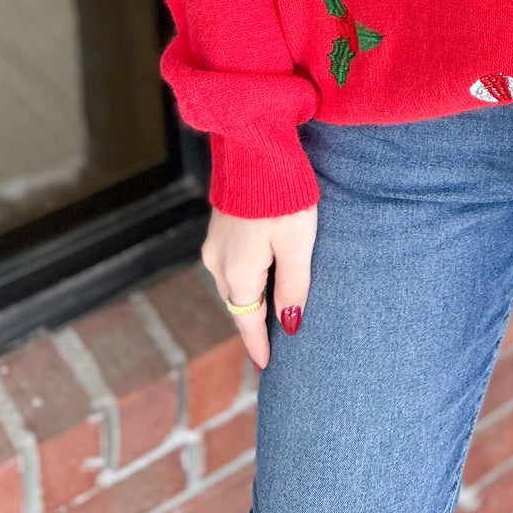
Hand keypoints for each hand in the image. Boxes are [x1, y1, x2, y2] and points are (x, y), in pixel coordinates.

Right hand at [202, 203, 317, 370]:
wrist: (254, 146)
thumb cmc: (282, 195)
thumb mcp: (297, 244)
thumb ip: (294, 285)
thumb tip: (289, 324)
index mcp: (238, 273)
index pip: (247, 320)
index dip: (258, 345)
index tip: (266, 366)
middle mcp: (219, 262)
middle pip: (240, 302)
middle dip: (254, 323)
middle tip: (272, 342)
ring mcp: (216, 241)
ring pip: (234, 281)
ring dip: (251, 296)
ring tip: (270, 310)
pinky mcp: (220, 224)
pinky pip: (232, 261)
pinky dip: (246, 274)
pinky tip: (261, 271)